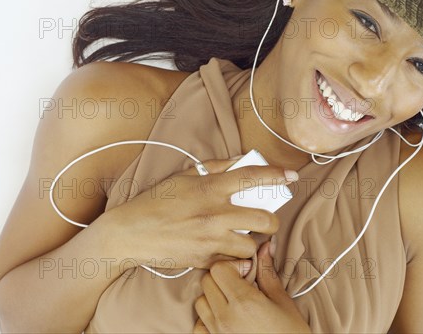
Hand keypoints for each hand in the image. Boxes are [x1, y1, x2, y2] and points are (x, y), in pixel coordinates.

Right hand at [100, 159, 294, 270]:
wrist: (131, 232)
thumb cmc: (156, 201)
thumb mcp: (184, 176)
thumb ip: (216, 167)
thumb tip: (242, 161)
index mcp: (209, 188)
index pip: (253, 177)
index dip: (277, 175)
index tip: (290, 176)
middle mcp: (215, 214)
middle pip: (265, 219)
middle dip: (270, 220)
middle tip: (262, 219)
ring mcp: (211, 240)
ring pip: (252, 245)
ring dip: (250, 241)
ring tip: (239, 236)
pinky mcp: (205, 260)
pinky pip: (233, 261)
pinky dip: (233, 256)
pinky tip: (223, 248)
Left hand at [194, 241, 310, 332]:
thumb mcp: (283, 302)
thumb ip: (268, 273)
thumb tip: (263, 248)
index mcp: (244, 302)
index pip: (218, 269)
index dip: (232, 265)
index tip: (246, 272)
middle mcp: (226, 317)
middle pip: (207, 281)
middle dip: (223, 278)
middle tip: (241, 285)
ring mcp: (217, 332)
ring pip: (200, 301)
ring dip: (213, 297)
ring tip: (234, 302)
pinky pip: (198, 325)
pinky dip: (207, 319)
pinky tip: (225, 318)